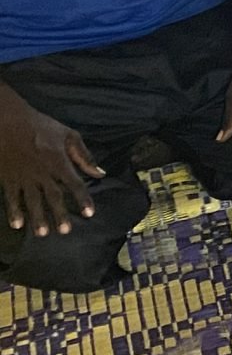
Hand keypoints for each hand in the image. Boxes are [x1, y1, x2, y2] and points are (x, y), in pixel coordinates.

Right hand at [0, 99, 103, 236]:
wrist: (7, 121)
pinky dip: (14, 211)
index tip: (89, 213)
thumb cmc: (40, 126)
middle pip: (53, 196)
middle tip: (65, 231)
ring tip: (43, 233)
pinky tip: (17, 225)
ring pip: (32, 200)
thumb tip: (100, 173)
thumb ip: (84, 155)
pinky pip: (11, 197)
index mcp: (58, 161)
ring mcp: (23, 176)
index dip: (83, 198)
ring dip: (38, 217)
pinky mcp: (8, 178)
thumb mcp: (68, 135)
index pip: (74, 183)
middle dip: (59, 214)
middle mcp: (42, 172)